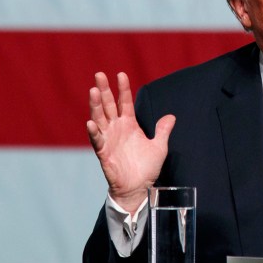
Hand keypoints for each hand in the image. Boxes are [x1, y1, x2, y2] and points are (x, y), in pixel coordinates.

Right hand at [86, 72, 175, 213]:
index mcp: (129, 125)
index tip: (121, 74)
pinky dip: (94, 132)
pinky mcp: (104, 153)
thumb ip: (163, 130)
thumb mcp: (159, 146)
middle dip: (104, 90)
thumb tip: (171, 116)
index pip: (124, 102)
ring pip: (100, 118)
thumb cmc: (147, 167)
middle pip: (108, 105)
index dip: (123, 89)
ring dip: (95, 105)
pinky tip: (91, 122)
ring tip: (93, 91)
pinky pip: (97, 140)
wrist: (139, 187)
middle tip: (99, 74)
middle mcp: (117, 129)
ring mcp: (109, 139)